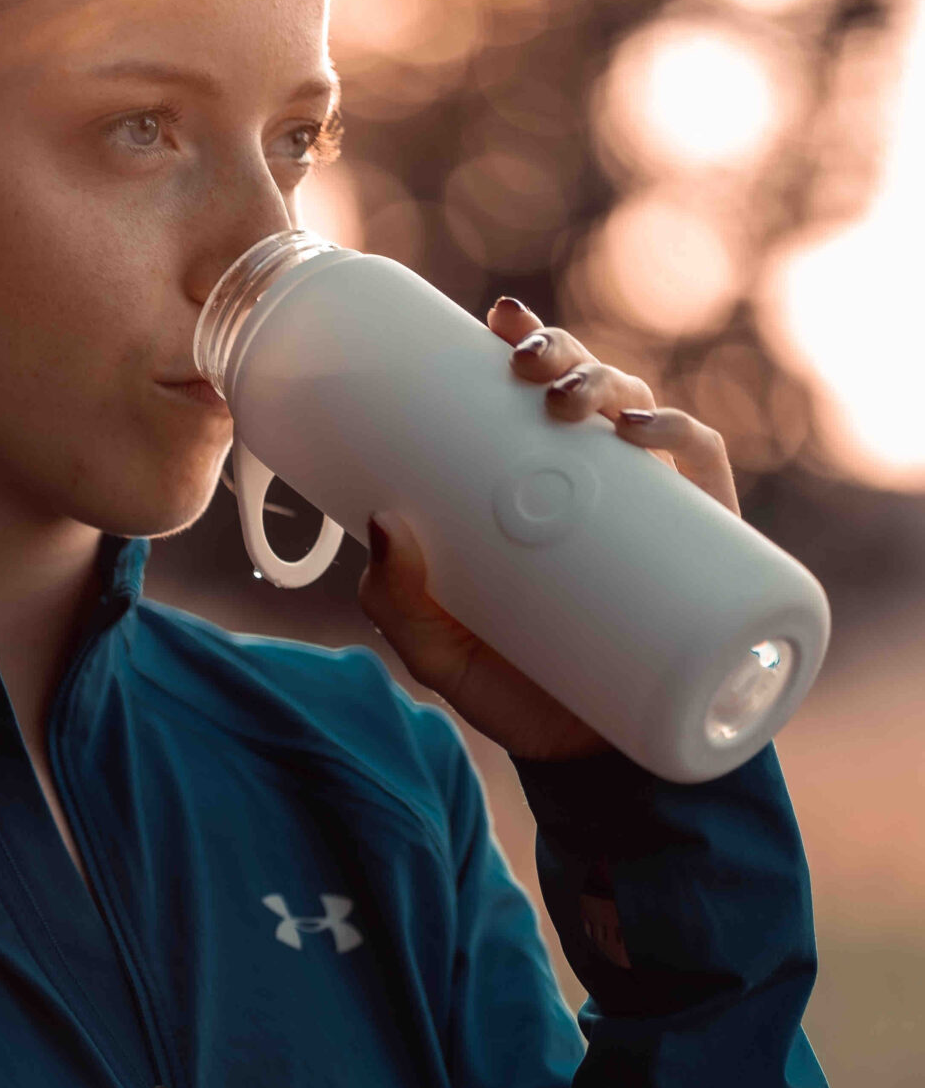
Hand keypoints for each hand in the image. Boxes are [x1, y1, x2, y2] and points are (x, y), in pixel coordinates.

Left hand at [356, 296, 740, 761]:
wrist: (594, 769)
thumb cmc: (517, 698)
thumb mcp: (439, 652)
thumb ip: (398, 602)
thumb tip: (383, 522)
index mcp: (540, 488)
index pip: (538, 396)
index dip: (527, 341)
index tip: (496, 318)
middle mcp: (601, 487)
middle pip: (591, 389)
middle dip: (562, 354)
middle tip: (525, 363)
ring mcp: (656, 511)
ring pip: (645, 414)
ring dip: (611, 383)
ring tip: (570, 398)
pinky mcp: (706, 542)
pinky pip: (705, 469)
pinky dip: (682, 436)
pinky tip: (644, 432)